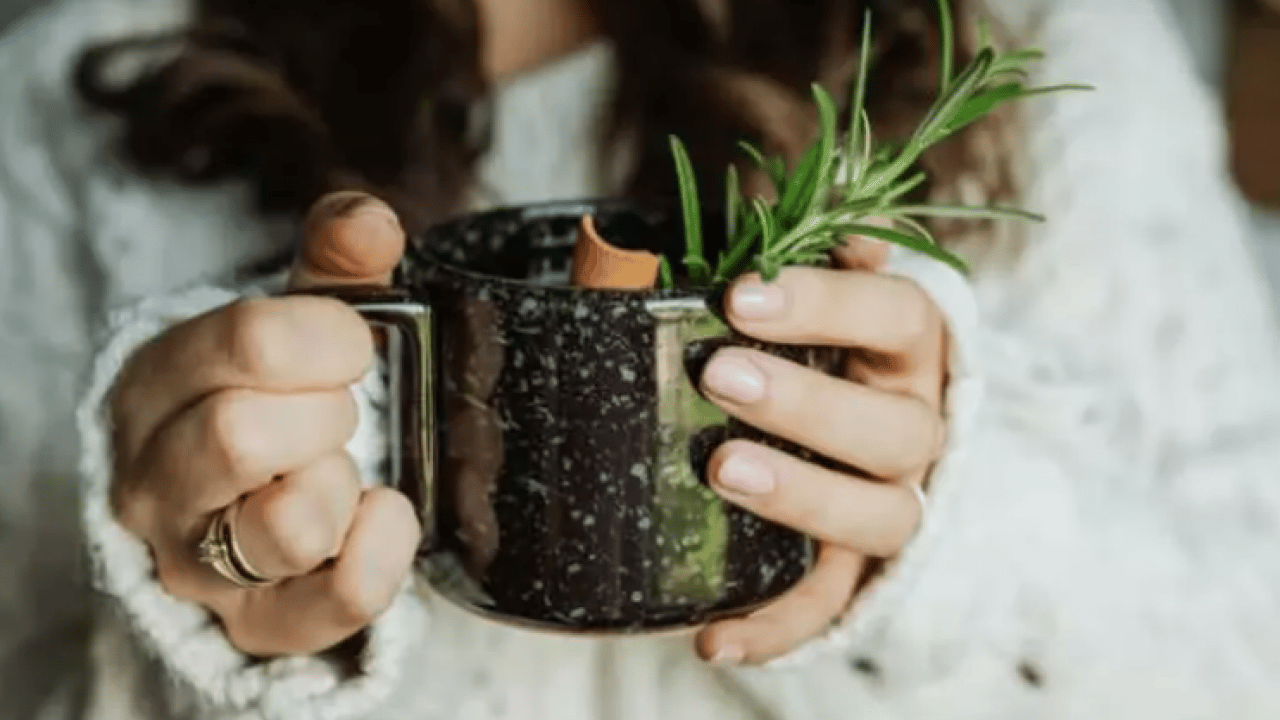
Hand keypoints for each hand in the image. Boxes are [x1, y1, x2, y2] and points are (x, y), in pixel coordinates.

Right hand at [110, 191, 419, 656]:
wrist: (245, 507)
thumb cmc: (272, 399)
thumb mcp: (294, 324)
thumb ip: (335, 265)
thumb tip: (370, 220)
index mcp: (158, 384)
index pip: (245, 342)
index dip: (328, 336)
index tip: (352, 345)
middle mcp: (157, 481)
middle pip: (241, 435)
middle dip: (325, 412)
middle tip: (339, 412)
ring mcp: (200, 563)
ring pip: (284, 526)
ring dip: (340, 483)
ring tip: (340, 468)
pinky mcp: (259, 623)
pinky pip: (336, 598)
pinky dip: (383, 550)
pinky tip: (384, 512)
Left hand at [695, 235, 946, 663]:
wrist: (866, 434)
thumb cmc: (823, 342)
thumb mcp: (811, 292)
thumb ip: (795, 252)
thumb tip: (785, 199)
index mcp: (910, 348)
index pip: (896, 314)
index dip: (828, 302)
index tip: (742, 293)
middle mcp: (917, 426)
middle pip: (892, 428)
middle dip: (807, 402)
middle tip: (721, 375)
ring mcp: (894, 503)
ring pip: (879, 515)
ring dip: (803, 497)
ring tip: (722, 471)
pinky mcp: (858, 569)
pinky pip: (832, 606)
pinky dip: (778, 627)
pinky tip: (715, 640)